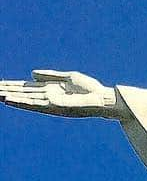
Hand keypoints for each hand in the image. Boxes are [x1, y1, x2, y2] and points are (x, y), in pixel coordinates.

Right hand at [0, 70, 120, 117]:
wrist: (103, 98)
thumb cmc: (90, 89)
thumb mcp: (67, 77)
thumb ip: (49, 75)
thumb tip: (31, 74)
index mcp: (50, 89)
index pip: (26, 87)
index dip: (12, 86)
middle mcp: (48, 97)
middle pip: (22, 93)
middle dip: (6, 91)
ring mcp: (50, 102)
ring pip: (25, 99)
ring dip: (9, 97)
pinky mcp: (55, 106)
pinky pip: (34, 104)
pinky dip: (21, 102)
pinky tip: (8, 100)